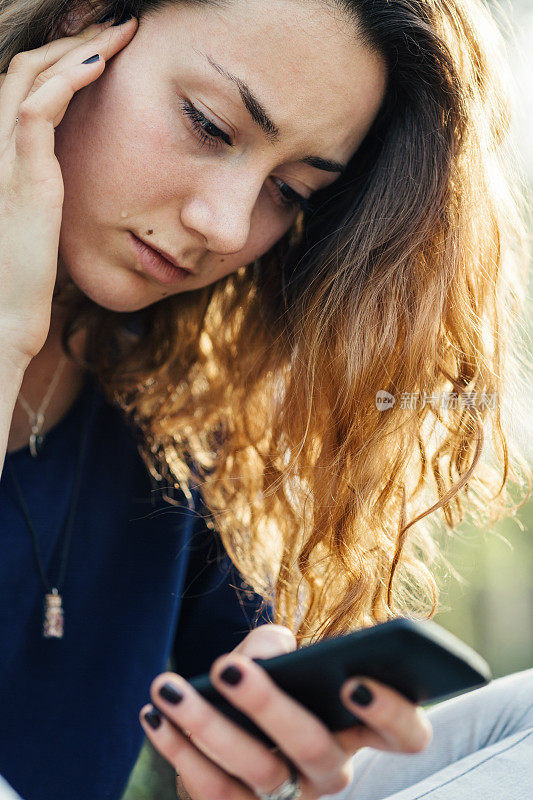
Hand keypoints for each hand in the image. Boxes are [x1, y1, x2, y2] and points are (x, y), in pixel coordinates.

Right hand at [0, 15, 137, 363]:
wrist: (2, 319)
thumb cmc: (19, 282)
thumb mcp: (32, 224)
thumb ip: (42, 190)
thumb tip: (67, 181)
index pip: (24, 88)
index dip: (59, 61)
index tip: (99, 48)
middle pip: (27, 71)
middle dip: (71, 41)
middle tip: (113, 26)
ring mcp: (4, 158)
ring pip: (33, 77)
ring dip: (78, 48)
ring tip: (118, 32)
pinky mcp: (23, 175)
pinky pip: (41, 108)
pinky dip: (69, 78)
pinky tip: (100, 63)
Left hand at [140, 624, 432, 799]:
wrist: (234, 738)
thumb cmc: (272, 686)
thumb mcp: (280, 660)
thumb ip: (275, 644)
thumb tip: (264, 653)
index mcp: (358, 727)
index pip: (406, 735)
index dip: (391, 713)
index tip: (352, 679)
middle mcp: (331, 771)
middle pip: (316, 750)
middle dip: (269, 707)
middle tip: (229, 667)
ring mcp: (290, 799)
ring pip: (257, 774)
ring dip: (206, 726)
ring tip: (167, 686)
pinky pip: (212, 792)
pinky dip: (179, 750)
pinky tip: (155, 713)